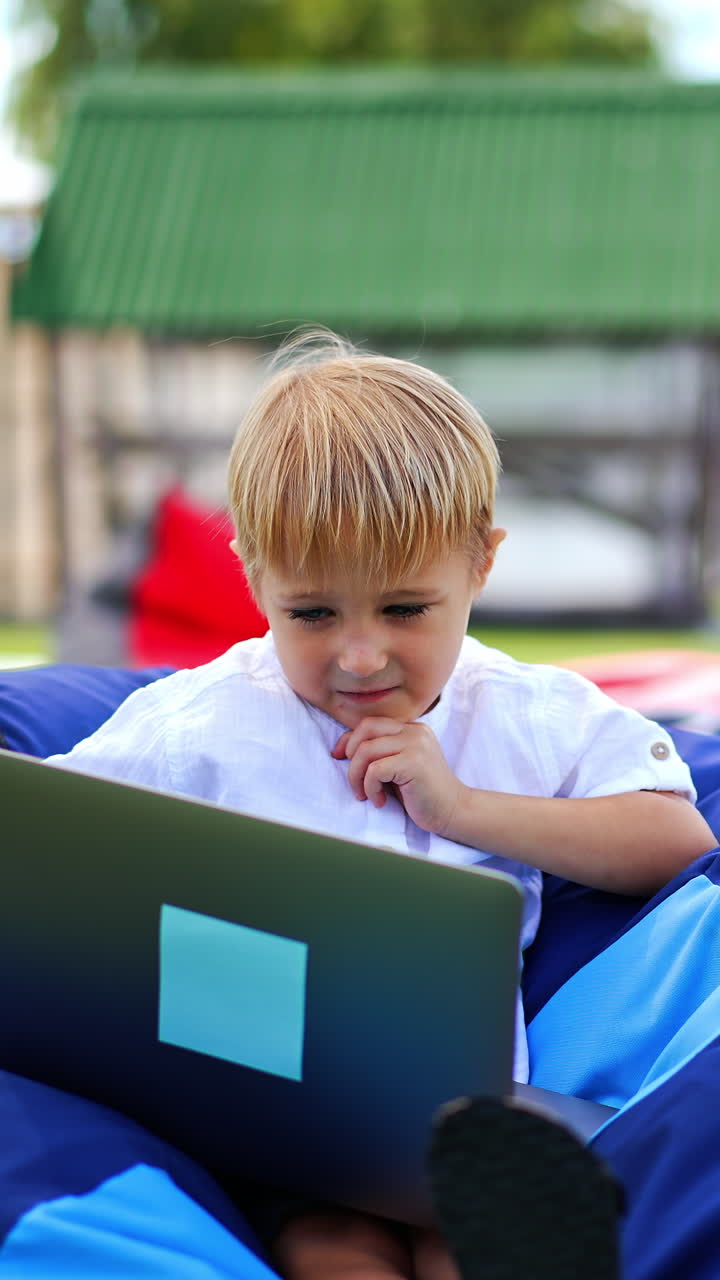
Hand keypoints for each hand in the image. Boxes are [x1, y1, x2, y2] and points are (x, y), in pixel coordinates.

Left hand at [332, 717, 465, 835]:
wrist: (453, 811)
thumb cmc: (421, 793)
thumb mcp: (396, 766)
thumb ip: (378, 753)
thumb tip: (341, 748)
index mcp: (411, 729)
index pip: (370, 723)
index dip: (348, 740)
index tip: (339, 757)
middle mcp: (414, 731)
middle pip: (365, 730)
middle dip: (351, 756)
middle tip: (355, 781)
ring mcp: (416, 745)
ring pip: (366, 750)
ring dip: (357, 777)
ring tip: (365, 795)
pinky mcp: (414, 762)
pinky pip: (375, 769)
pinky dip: (370, 787)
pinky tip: (380, 801)